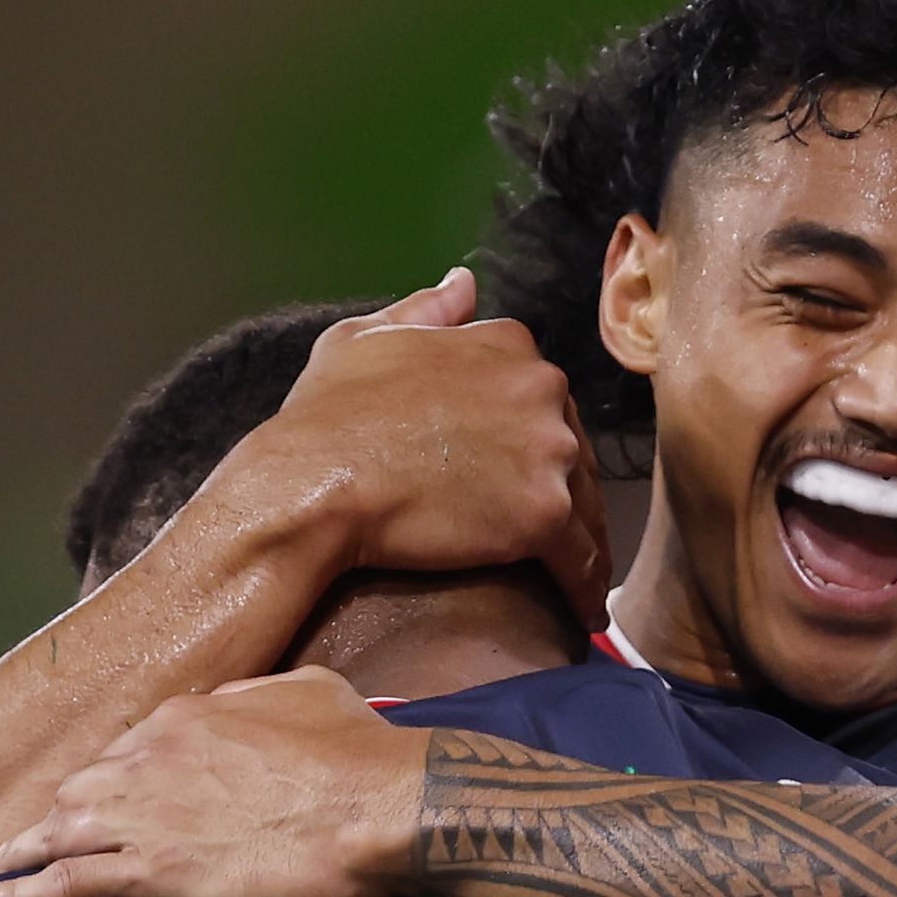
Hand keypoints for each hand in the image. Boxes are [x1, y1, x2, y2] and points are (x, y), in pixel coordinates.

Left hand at [0, 667, 428, 896]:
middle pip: (80, 790)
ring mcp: (144, 816)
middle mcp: (147, 759)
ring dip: (15, 857)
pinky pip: (62, 885)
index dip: (110, 781)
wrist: (381, 807)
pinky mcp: (152, 873)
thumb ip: (257, 697)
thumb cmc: (360, 753)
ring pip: (55, 834)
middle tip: (30, 844)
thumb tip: (240, 706)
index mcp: (184, 716)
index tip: (104, 802)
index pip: (125, 750)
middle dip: (55, 818)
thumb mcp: (309, 691)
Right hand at [221, 267, 611, 626]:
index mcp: (508, 344)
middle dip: (562, 490)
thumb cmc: (326, 415)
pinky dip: (584, 588)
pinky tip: (582, 613)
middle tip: (546, 536)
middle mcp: (542, 388)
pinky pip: (580, 560)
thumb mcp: (364, 338)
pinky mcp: (544, 516)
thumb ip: (425, 311)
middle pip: (572, 450)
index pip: (544, 398)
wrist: (312, 484)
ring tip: (573, 579)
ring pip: (584, 506)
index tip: (521, 475)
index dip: (532, 441)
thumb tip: (464, 282)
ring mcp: (548, 451)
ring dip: (581, 542)